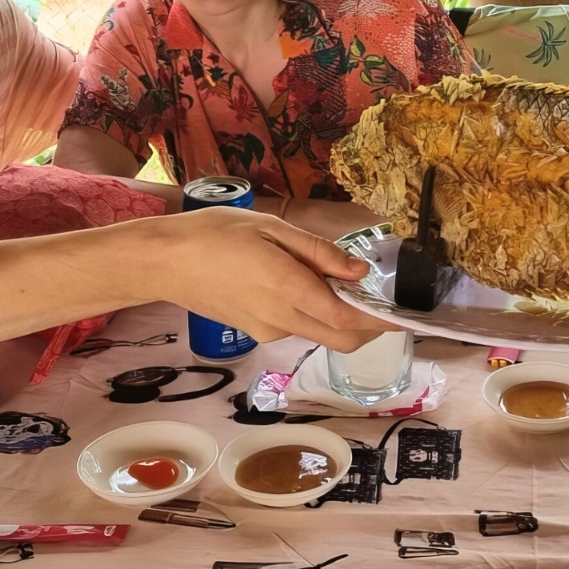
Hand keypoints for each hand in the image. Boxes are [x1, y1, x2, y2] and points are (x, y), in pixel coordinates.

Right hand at [155, 207, 392, 351]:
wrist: (164, 261)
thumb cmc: (215, 233)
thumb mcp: (272, 229)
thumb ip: (319, 252)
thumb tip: (359, 273)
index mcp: (289, 289)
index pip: (348, 320)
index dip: (381, 321)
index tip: (404, 314)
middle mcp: (282, 319)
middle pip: (341, 339)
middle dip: (369, 328)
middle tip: (380, 302)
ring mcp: (268, 331)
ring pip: (319, 334)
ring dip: (339, 318)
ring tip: (338, 282)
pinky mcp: (256, 333)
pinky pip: (296, 327)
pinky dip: (312, 313)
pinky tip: (300, 284)